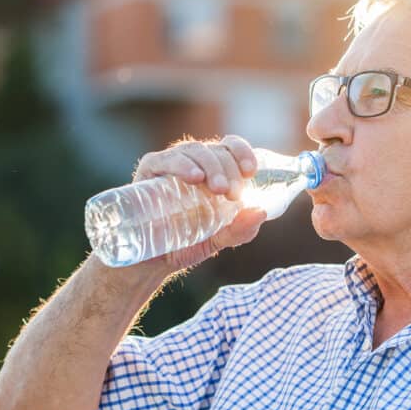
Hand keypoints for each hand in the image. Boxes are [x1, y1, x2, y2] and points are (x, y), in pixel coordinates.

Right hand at [129, 135, 266, 273]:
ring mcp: (170, 164)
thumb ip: (240, 230)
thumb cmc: (186, 244)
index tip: (251, 171)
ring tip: (219, 189)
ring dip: (210, 166)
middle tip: (233, 194)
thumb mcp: (218, 239)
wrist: (150, 262)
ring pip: (194, 151)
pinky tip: (194, 176)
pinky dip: (181, 165)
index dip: (243, 152)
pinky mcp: (148, 171)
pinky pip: (164, 160)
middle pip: (215, 150)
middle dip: (229, 169)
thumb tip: (261, 211)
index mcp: (213, 170)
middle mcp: (194, 162)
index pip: (230, 147)